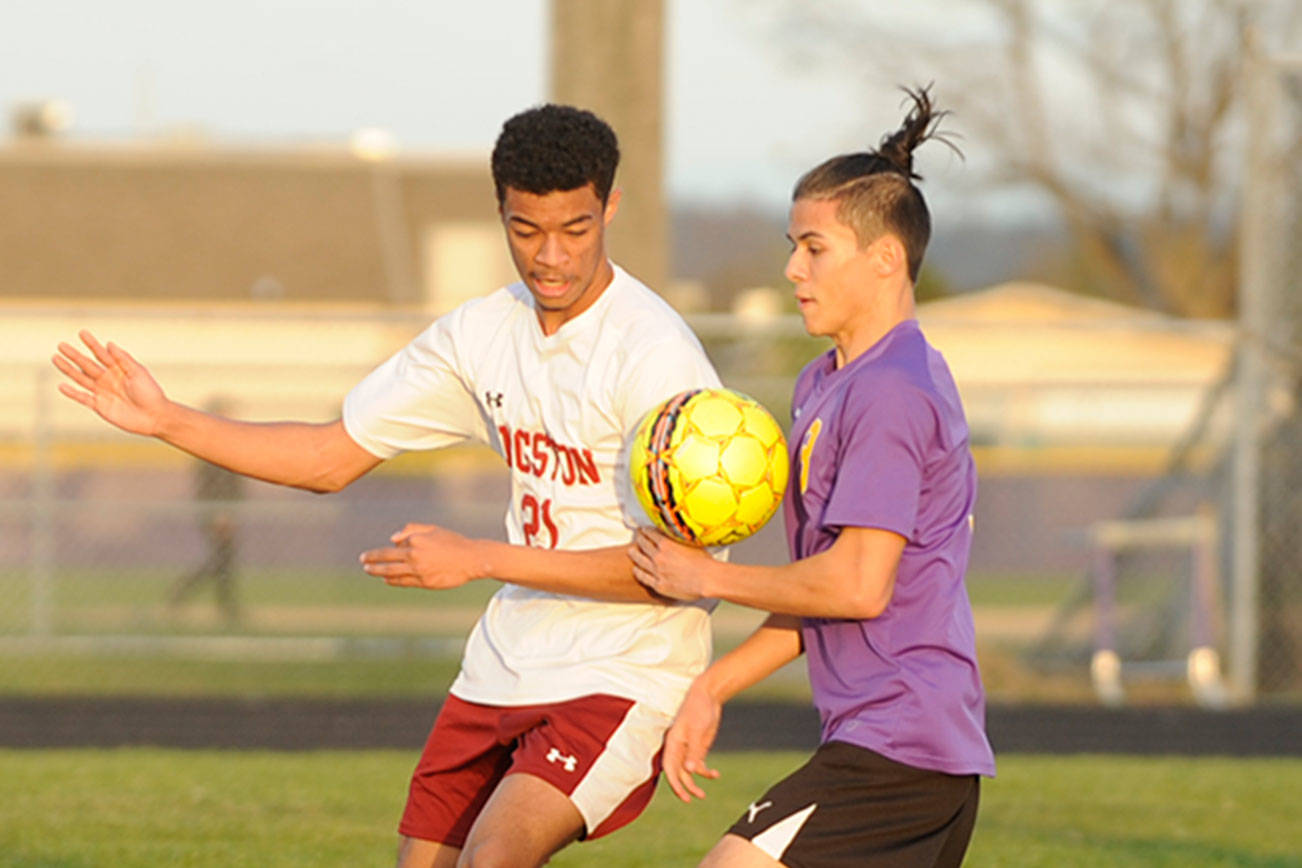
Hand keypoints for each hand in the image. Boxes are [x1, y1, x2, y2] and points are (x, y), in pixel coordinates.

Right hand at [52, 330, 168, 435]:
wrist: (154, 416)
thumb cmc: (150, 393)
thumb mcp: (138, 372)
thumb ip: (123, 359)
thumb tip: (109, 343)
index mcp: (119, 369)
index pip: (102, 354)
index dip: (92, 343)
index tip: (82, 332)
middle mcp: (108, 379)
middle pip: (87, 364)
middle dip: (74, 355)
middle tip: (61, 345)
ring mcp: (103, 392)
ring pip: (81, 378)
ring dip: (68, 369)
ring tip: (56, 358)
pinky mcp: (100, 406)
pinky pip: (83, 398)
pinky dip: (72, 393)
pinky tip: (62, 385)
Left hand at [360, 523, 482, 589]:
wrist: (471, 559)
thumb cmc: (453, 541)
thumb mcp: (433, 529)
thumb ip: (412, 530)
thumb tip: (392, 538)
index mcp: (416, 541)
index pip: (393, 546)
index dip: (382, 551)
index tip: (370, 555)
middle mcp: (414, 556)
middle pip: (387, 559)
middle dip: (372, 560)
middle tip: (362, 561)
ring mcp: (418, 571)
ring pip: (392, 572)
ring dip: (378, 572)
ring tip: (369, 571)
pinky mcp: (424, 582)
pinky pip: (403, 582)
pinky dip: (392, 581)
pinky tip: (385, 580)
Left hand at [628, 527, 712, 600]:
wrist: (707, 579)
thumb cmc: (704, 562)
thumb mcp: (691, 544)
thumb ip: (680, 540)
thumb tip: (677, 533)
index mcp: (666, 545)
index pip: (651, 534)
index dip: (646, 531)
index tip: (643, 529)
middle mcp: (659, 557)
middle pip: (643, 545)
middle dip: (639, 539)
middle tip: (637, 537)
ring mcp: (657, 572)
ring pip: (640, 561)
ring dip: (634, 554)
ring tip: (630, 551)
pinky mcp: (659, 585)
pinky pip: (644, 577)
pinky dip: (638, 572)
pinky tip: (636, 569)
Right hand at [662, 677, 721, 801]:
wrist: (708, 696)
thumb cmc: (699, 709)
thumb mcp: (698, 730)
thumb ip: (693, 750)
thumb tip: (689, 770)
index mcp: (673, 743)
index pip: (669, 768)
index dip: (673, 783)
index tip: (683, 795)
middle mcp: (678, 748)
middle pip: (677, 772)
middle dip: (683, 787)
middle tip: (692, 799)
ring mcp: (688, 748)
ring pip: (688, 771)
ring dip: (694, 783)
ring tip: (703, 794)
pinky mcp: (698, 747)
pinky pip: (698, 765)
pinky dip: (705, 772)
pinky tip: (716, 775)